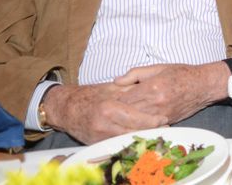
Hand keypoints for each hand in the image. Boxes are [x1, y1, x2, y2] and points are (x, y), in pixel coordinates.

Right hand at [43, 83, 167, 144]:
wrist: (66, 108)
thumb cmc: (91, 95)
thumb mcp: (112, 88)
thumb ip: (131, 89)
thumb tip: (151, 90)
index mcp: (109, 107)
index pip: (137, 118)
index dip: (153, 120)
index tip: (164, 118)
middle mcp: (104, 124)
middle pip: (134, 131)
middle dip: (151, 130)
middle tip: (165, 127)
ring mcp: (99, 136)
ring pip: (127, 139)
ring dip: (142, 137)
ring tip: (156, 133)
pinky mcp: (96, 143)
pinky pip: (117, 144)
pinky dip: (129, 140)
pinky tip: (139, 136)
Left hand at [114, 62, 228, 124]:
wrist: (204, 85)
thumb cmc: (182, 73)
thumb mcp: (159, 67)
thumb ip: (136, 73)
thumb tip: (116, 81)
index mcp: (153, 87)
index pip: (125, 98)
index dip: (113, 99)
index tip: (107, 99)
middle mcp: (157, 103)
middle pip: (128, 113)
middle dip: (117, 112)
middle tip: (108, 110)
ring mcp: (162, 114)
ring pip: (136, 123)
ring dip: (126, 120)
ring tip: (118, 117)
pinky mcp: (167, 121)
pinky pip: (147, 126)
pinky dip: (138, 125)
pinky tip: (133, 122)